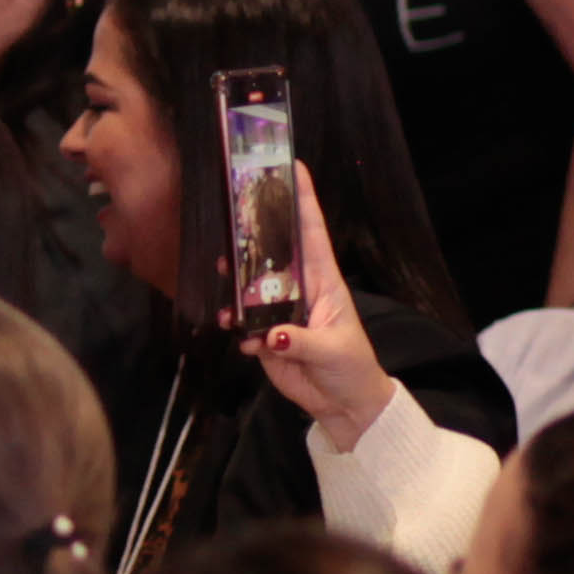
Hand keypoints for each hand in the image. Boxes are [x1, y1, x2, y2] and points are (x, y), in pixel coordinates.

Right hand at [243, 164, 399, 445]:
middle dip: (255, 231)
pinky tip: (238, 335)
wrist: (343, 405)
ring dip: (235, 281)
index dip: (303, 201)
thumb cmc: (351, 368)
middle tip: (235, 208)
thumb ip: (300, 340)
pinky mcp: (265, 337)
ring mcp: (281, 312)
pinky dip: (235, 326)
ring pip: (251, 286)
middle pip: (274, 252)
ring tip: (223, 271)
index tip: (293, 167)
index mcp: (325, 283)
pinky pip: (242, 322)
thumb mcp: (333, 350)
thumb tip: (270, 335)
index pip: (312, 234)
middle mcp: (300, 290)